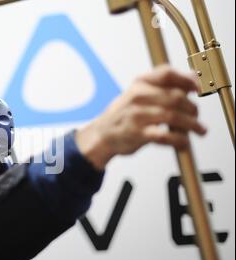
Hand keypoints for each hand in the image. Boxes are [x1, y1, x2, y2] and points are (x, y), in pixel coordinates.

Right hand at [75, 65, 206, 170]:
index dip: (187, 80)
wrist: (102, 134)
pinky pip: (165, 135)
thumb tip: (193, 78)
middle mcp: (138, 97)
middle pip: (175, 97)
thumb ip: (163, 85)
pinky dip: (179, 140)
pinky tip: (184, 143)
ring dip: (191, 125)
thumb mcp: (138, 92)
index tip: (198, 89)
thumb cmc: (124, 114)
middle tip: (196, 117)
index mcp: (139, 84)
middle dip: (192, 108)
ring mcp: (137, 115)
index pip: (167, 74)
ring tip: (199, 130)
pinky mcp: (137, 134)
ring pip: (173, 116)